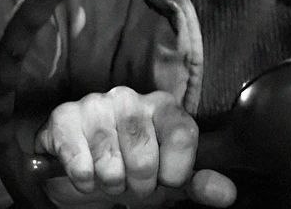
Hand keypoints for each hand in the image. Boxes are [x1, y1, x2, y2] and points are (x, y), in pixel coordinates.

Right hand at [35, 87, 235, 207]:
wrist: (82, 166)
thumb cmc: (132, 167)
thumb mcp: (168, 178)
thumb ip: (198, 183)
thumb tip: (227, 193)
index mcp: (163, 106)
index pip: (183, 136)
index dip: (175, 172)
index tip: (166, 180)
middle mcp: (129, 97)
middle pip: (145, 158)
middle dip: (139, 185)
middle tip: (132, 182)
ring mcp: (95, 104)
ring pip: (110, 164)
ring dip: (110, 184)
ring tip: (110, 177)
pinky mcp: (64, 118)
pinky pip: (80, 164)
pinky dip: (84, 181)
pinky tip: (87, 175)